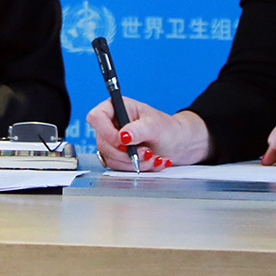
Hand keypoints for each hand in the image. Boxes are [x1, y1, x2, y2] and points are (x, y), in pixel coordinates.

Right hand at [85, 98, 211, 170]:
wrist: (179, 145)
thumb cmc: (168, 129)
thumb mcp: (156, 126)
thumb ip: (139, 129)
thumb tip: (122, 136)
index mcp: (117, 107)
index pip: (97, 117)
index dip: (107, 132)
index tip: (124, 142)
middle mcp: (111, 124)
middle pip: (103, 142)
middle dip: (126, 152)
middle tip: (147, 152)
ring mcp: (113, 142)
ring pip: (110, 158)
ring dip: (133, 162)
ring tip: (154, 158)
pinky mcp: (118, 157)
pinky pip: (119, 167)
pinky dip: (136, 168)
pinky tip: (152, 163)